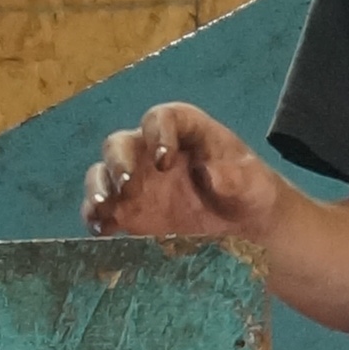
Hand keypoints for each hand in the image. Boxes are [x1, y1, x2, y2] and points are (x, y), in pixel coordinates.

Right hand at [84, 99, 285, 251]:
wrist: (246, 222)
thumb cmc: (249, 189)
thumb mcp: (251, 181)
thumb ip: (234, 175)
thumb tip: (209, 173)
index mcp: (183, 130)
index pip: (160, 118)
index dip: (158, 134)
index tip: (164, 161)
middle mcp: (150, 149)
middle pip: (120, 144)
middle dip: (118, 162)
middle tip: (126, 185)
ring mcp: (135, 179)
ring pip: (103, 173)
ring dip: (98, 188)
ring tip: (102, 209)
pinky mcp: (127, 209)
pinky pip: (102, 208)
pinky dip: (96, 217)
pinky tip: (101, 230)